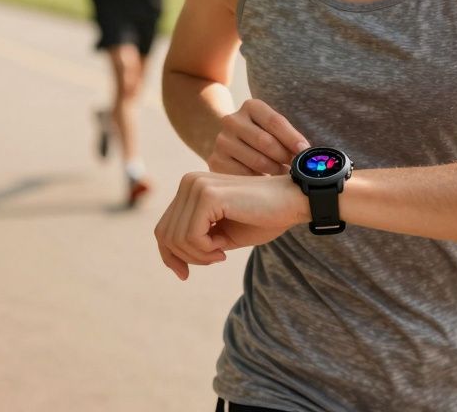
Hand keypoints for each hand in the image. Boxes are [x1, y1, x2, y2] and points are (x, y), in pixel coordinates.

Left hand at [154, 171, 307, 279]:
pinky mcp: (207, 195)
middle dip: (187, 257)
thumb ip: (196, 241)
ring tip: (222, 252)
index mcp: (190, 188)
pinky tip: (225, 247)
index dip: (169, 255)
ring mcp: (196, 186)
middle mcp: (189, 182)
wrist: (293, 201)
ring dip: (199, 255)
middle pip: (165, 234)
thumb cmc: (263, 218)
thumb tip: (171, 261)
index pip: (163, 227)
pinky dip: (206, 250)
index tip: (184, 274)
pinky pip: (191, 236)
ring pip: (176, 238)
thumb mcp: (221, 235)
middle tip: (216, 258)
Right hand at [209, 99, 310, 175]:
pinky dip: (259, 183)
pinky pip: (244, 176)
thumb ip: (289, 138)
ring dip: (275, 171)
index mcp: (251, 107)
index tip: (305, 152)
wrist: (230, 144)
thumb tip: (309, 155)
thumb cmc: (262, 138)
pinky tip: (265, 183)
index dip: (293, 138)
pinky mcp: (216, 161)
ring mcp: (222, 141)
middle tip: (296, 169)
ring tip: (282, 175)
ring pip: (257, 161)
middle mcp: (232, 120)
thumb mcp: (273, 130)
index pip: (275, 121)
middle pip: (266, 142)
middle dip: (285, 158)